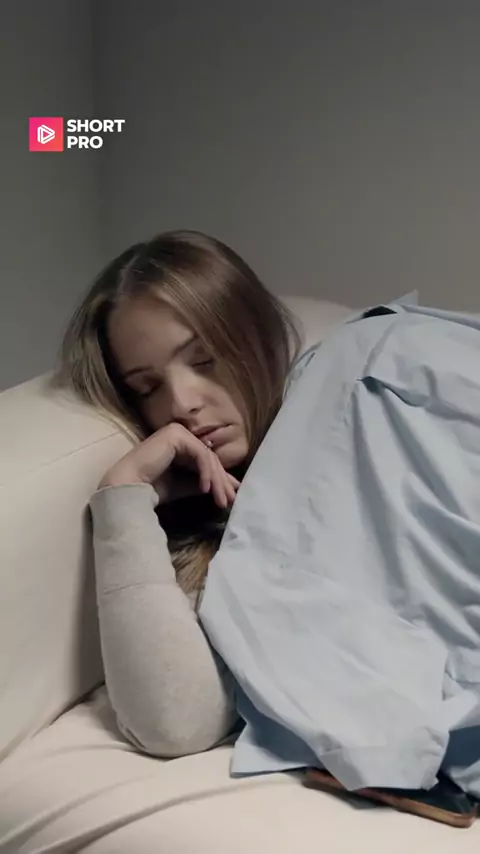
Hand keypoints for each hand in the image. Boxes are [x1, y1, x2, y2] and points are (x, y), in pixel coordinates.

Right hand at [98, 423, 239, 508]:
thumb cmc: (152, 487)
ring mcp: (178, 432)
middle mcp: (180, 434)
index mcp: (180, 444)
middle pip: (209, 458)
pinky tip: (205, 489)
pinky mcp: (176, 435)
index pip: (206, 460)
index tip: (230, 497)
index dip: (220, 479)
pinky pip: (200, 454)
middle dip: (222, 481)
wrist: (129, 487)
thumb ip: (203, 482)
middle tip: (230, 500)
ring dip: (217, 480)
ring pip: (207, 457)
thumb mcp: (184, 485)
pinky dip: (206, 472)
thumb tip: (228, 487)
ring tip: (220, 500)